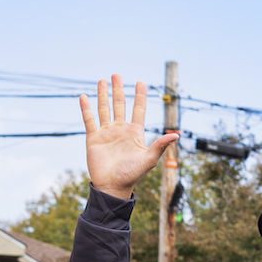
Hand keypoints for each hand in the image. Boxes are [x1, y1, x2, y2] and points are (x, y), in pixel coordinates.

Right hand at [78, 74, 177, 199]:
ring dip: (103, 95)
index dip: (139, 96)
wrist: (113, 187)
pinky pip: (89, 120)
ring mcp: (107, 133)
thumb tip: (176, 135)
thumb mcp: (149, 159)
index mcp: (135, 133)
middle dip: (118, 90)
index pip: (138, 109)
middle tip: (116, 74)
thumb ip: (160, 145)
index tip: (140, 82)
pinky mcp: (93, 138)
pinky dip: (86, 108)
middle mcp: (121, 130)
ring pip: (104, 109)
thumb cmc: (132, 175)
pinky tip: (84, 96)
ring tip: (103, 80)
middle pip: (120, 105)